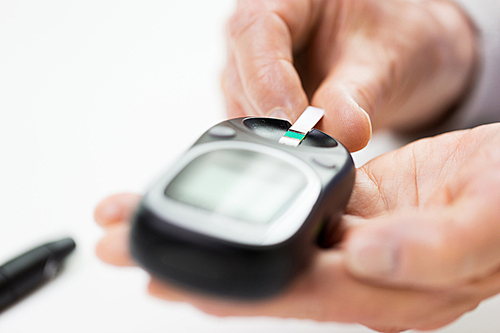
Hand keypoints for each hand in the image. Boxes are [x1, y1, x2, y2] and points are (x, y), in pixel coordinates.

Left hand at [95, 123, 499, 331]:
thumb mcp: (487, 224)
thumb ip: (428, 250)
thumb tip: (363, 258)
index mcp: (387, 292)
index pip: (292, 295)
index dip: (227, 289)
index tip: (166, 279)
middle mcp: (358, 273)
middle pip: (261, 271)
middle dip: (189, 261)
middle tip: (124, 245)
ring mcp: (350, 240)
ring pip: (267, 238)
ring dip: (210, 226)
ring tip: (147, 217)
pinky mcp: (350, 208)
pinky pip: (289, 208)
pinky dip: (249, 199)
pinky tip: (216, 195)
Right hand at [222, 0, 475, 150]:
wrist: (400, 52)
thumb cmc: (396, 34)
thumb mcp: (386, 59)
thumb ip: (358, 95)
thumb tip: (339, 134)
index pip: (257, 31)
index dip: (270, 82)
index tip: (293, 124)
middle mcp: (263, 23)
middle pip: (241, 70)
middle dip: (269, 114)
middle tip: (302, 146)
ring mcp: (256, 58)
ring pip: (240, 98)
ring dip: (268, 130)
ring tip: (305, 148)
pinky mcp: (259, 89)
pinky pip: (251, 116)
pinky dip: (272, 136)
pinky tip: (296, 145)